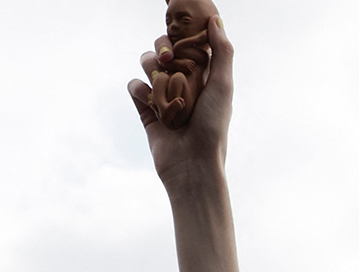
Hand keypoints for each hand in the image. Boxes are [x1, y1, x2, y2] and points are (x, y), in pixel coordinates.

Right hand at [127, 15, 233, 185]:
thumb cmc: (213, 127)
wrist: (192, 164)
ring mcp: (164, 95)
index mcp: (204, 76)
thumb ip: (222, 52)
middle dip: (163, 49)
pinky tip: (151, 101)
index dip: (181, 35)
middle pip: (164, 49)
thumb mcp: (223, 86)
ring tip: (162, 86)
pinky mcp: (147, 110)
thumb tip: (215, 20)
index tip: (179, 32)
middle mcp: (183, 83)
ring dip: (151, 69)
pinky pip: (135, 87)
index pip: (188, 44)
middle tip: (169, 60)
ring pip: (147, 64)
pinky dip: (140, 89)